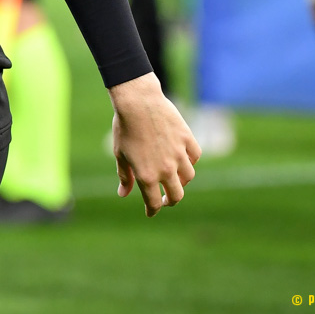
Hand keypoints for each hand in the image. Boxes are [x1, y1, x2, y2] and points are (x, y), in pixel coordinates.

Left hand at [109, 73, 199, 216]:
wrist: (138, 102)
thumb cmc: (124, 128)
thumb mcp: (120, 154)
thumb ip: (125, 177)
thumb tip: (123, 194)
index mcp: (146, 175)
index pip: (154, 203)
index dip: (152, 210)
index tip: (151, 212)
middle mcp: (166, 169)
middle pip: (177, 195)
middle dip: (170, 201)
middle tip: (166, 199)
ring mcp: (179, 154)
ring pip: (188, 177)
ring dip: (181, 181)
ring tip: (174, 177)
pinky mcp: (187, 140)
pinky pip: (194, 157)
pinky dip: (190, 162)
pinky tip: (183, 160)